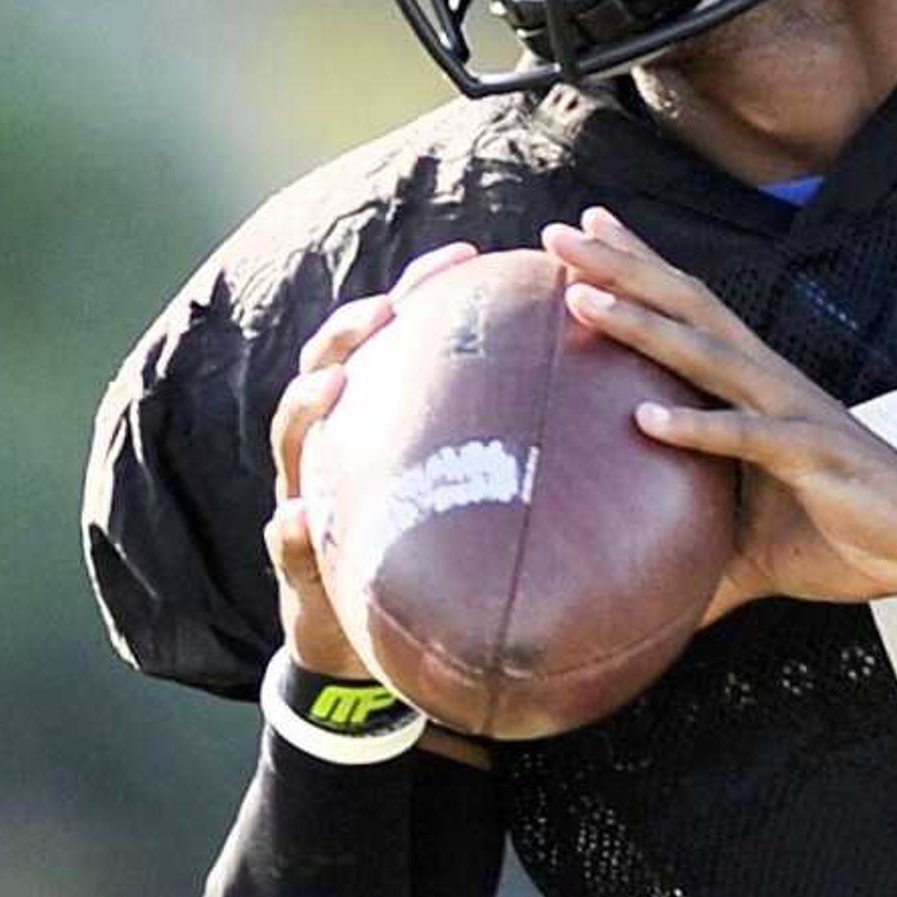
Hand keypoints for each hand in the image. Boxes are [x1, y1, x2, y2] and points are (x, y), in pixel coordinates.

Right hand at [264, 242, 478, 672]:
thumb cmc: (434, 557)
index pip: (396, 337)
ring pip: (294, 438)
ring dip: (307, 406)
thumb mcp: (472, 496)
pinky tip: (297, 519)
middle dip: (350, 330)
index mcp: (378, 419)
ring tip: (334, 384)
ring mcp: (306, 495)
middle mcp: (332, 446)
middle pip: (327, 366)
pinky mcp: (296, 560)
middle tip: (387, 310)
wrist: (369, 640)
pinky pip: (286, 541)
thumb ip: (514, 452)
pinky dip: (290, 528)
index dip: (421, 290)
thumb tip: (610, 406)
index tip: (465, 255)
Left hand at [539, 208, 896, 623]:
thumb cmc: (837, 531)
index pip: (687, 310)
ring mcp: (791, 413)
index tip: (581, 228)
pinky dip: (697, 428)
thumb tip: (633, 609)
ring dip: (644, 325)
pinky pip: (747, 437)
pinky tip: (644, 419)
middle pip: (687, 308)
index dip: (639, 265)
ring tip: (583, 299)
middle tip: (556, 235)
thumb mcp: (743, 548)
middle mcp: (768, 382)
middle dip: (623, 268)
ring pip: (707, 355)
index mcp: (752, 386)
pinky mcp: (813, 455)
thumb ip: (689, 562)